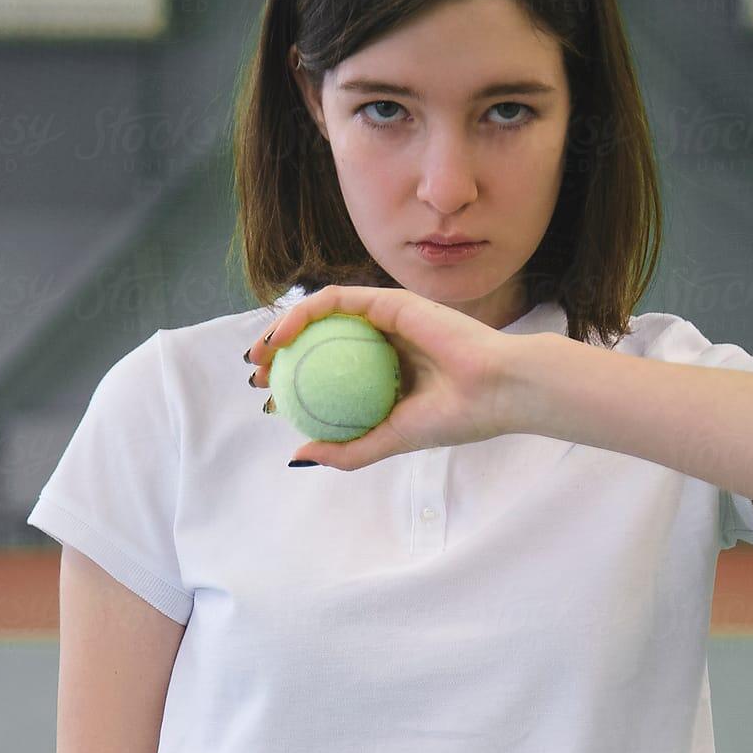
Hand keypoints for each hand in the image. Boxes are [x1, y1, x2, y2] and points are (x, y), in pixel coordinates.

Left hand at [245, 285, 519, 470]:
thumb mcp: (391, 440)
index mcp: (386, 373)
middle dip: (280, 355)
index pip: (330, 372)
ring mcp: (385, 318)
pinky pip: (335, 300)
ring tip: (259, 356)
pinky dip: (303, 314)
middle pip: (321, 342)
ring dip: (282, 331)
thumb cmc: (456, 418)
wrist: (496, 390)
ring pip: (322, 317)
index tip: (270, 400)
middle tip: (256, 378)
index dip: (294, 382)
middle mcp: (383, 342)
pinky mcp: (388, 299)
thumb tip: (299, 453)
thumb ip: (349, 449)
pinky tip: (282, 337)